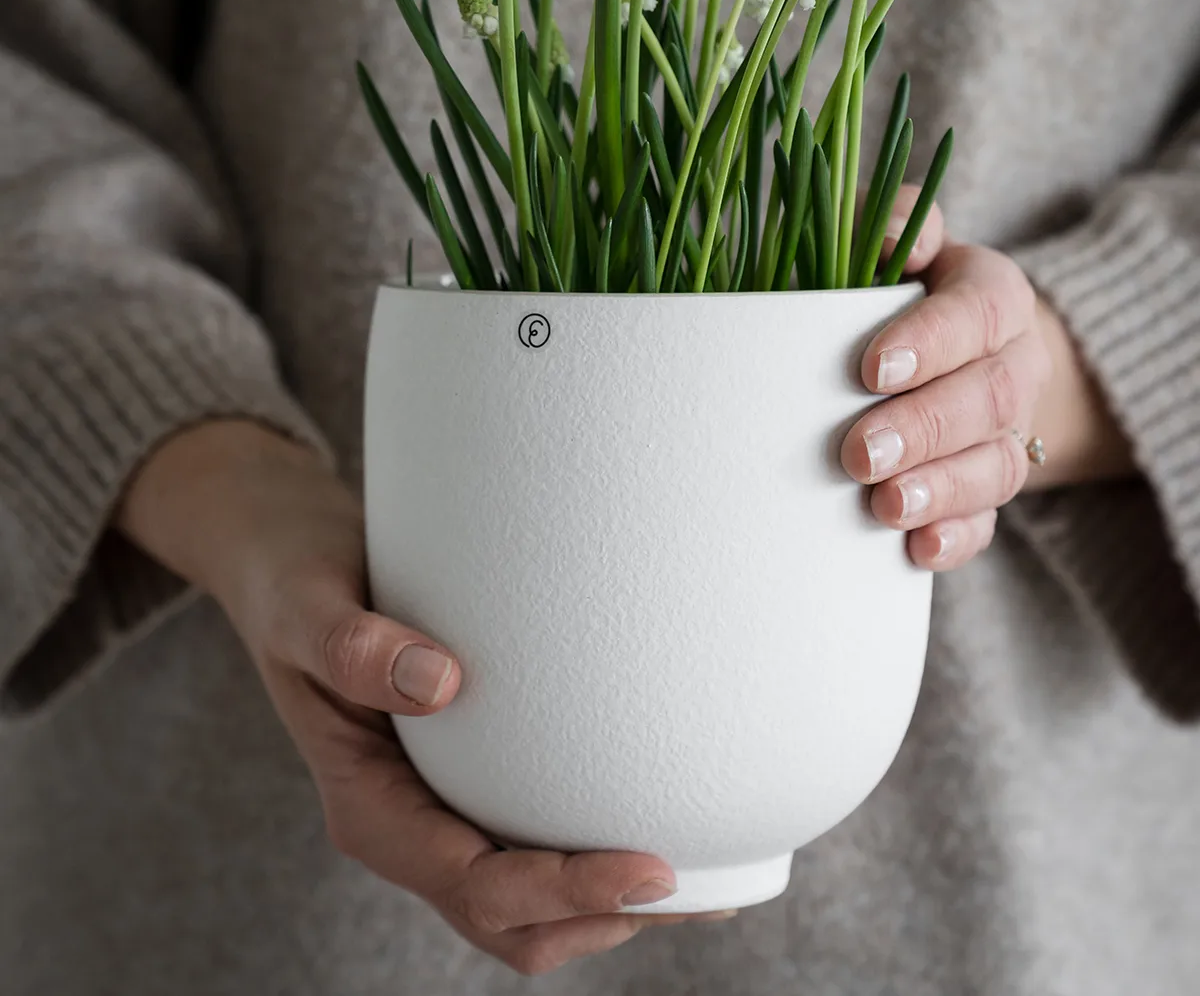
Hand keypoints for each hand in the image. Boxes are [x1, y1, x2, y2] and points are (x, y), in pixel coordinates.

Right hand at [115, 420, 733, 976]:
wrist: (283, 559)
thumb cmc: (294, 578)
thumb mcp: (304, 603)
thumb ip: (352, 647)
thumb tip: (442, 684)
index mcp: (366, 806)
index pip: (472, 884)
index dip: (562, 890)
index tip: (644, 869)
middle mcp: (405, 824)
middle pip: (512, 920)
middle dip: (602, 917)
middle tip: (700, 885)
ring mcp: (437, 808)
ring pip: (528, 904)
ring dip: (607, 906)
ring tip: (704, 876)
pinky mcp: (467, 779)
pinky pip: (531, 843)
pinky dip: (593, 855)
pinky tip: (656, 819)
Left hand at [842, 191, 1133, 570]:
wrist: (933, 349)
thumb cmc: (888, 283)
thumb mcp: (892, 237)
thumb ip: (893, 219)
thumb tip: (898, 238)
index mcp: (993, 295)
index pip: (977, 314)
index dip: (931, 343)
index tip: (872, 369)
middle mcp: (1014, 364)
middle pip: (990, 399)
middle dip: (924, 428)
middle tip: (858, 452)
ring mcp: (1007, 433)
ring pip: (998, 466)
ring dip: (941, 489)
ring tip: (884, 505)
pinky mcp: (988, 489)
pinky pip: (989, 522)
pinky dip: (956, 537)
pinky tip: (917, 549)